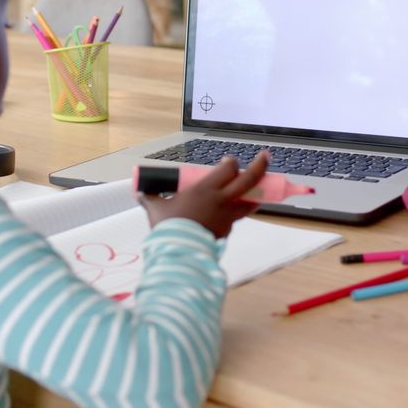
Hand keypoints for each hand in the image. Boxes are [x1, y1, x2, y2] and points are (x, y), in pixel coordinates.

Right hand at [138, 152, 269, 238]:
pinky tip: (230, 213)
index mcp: (206, 189)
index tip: (229, 161)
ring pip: (251, 201)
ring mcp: (228, 216)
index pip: (228, 169)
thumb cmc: (169, 226)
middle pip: (249, 179)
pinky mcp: (227, 230)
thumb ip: (151, 198)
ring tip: (263, 187)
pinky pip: (236, 218)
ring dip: (258, 192)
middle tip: (265, 156)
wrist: (180, 252)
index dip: (231, 163)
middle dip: (260, 166)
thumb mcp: (156, 208)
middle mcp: (222, 200)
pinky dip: (236, 213)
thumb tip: (141, 193)